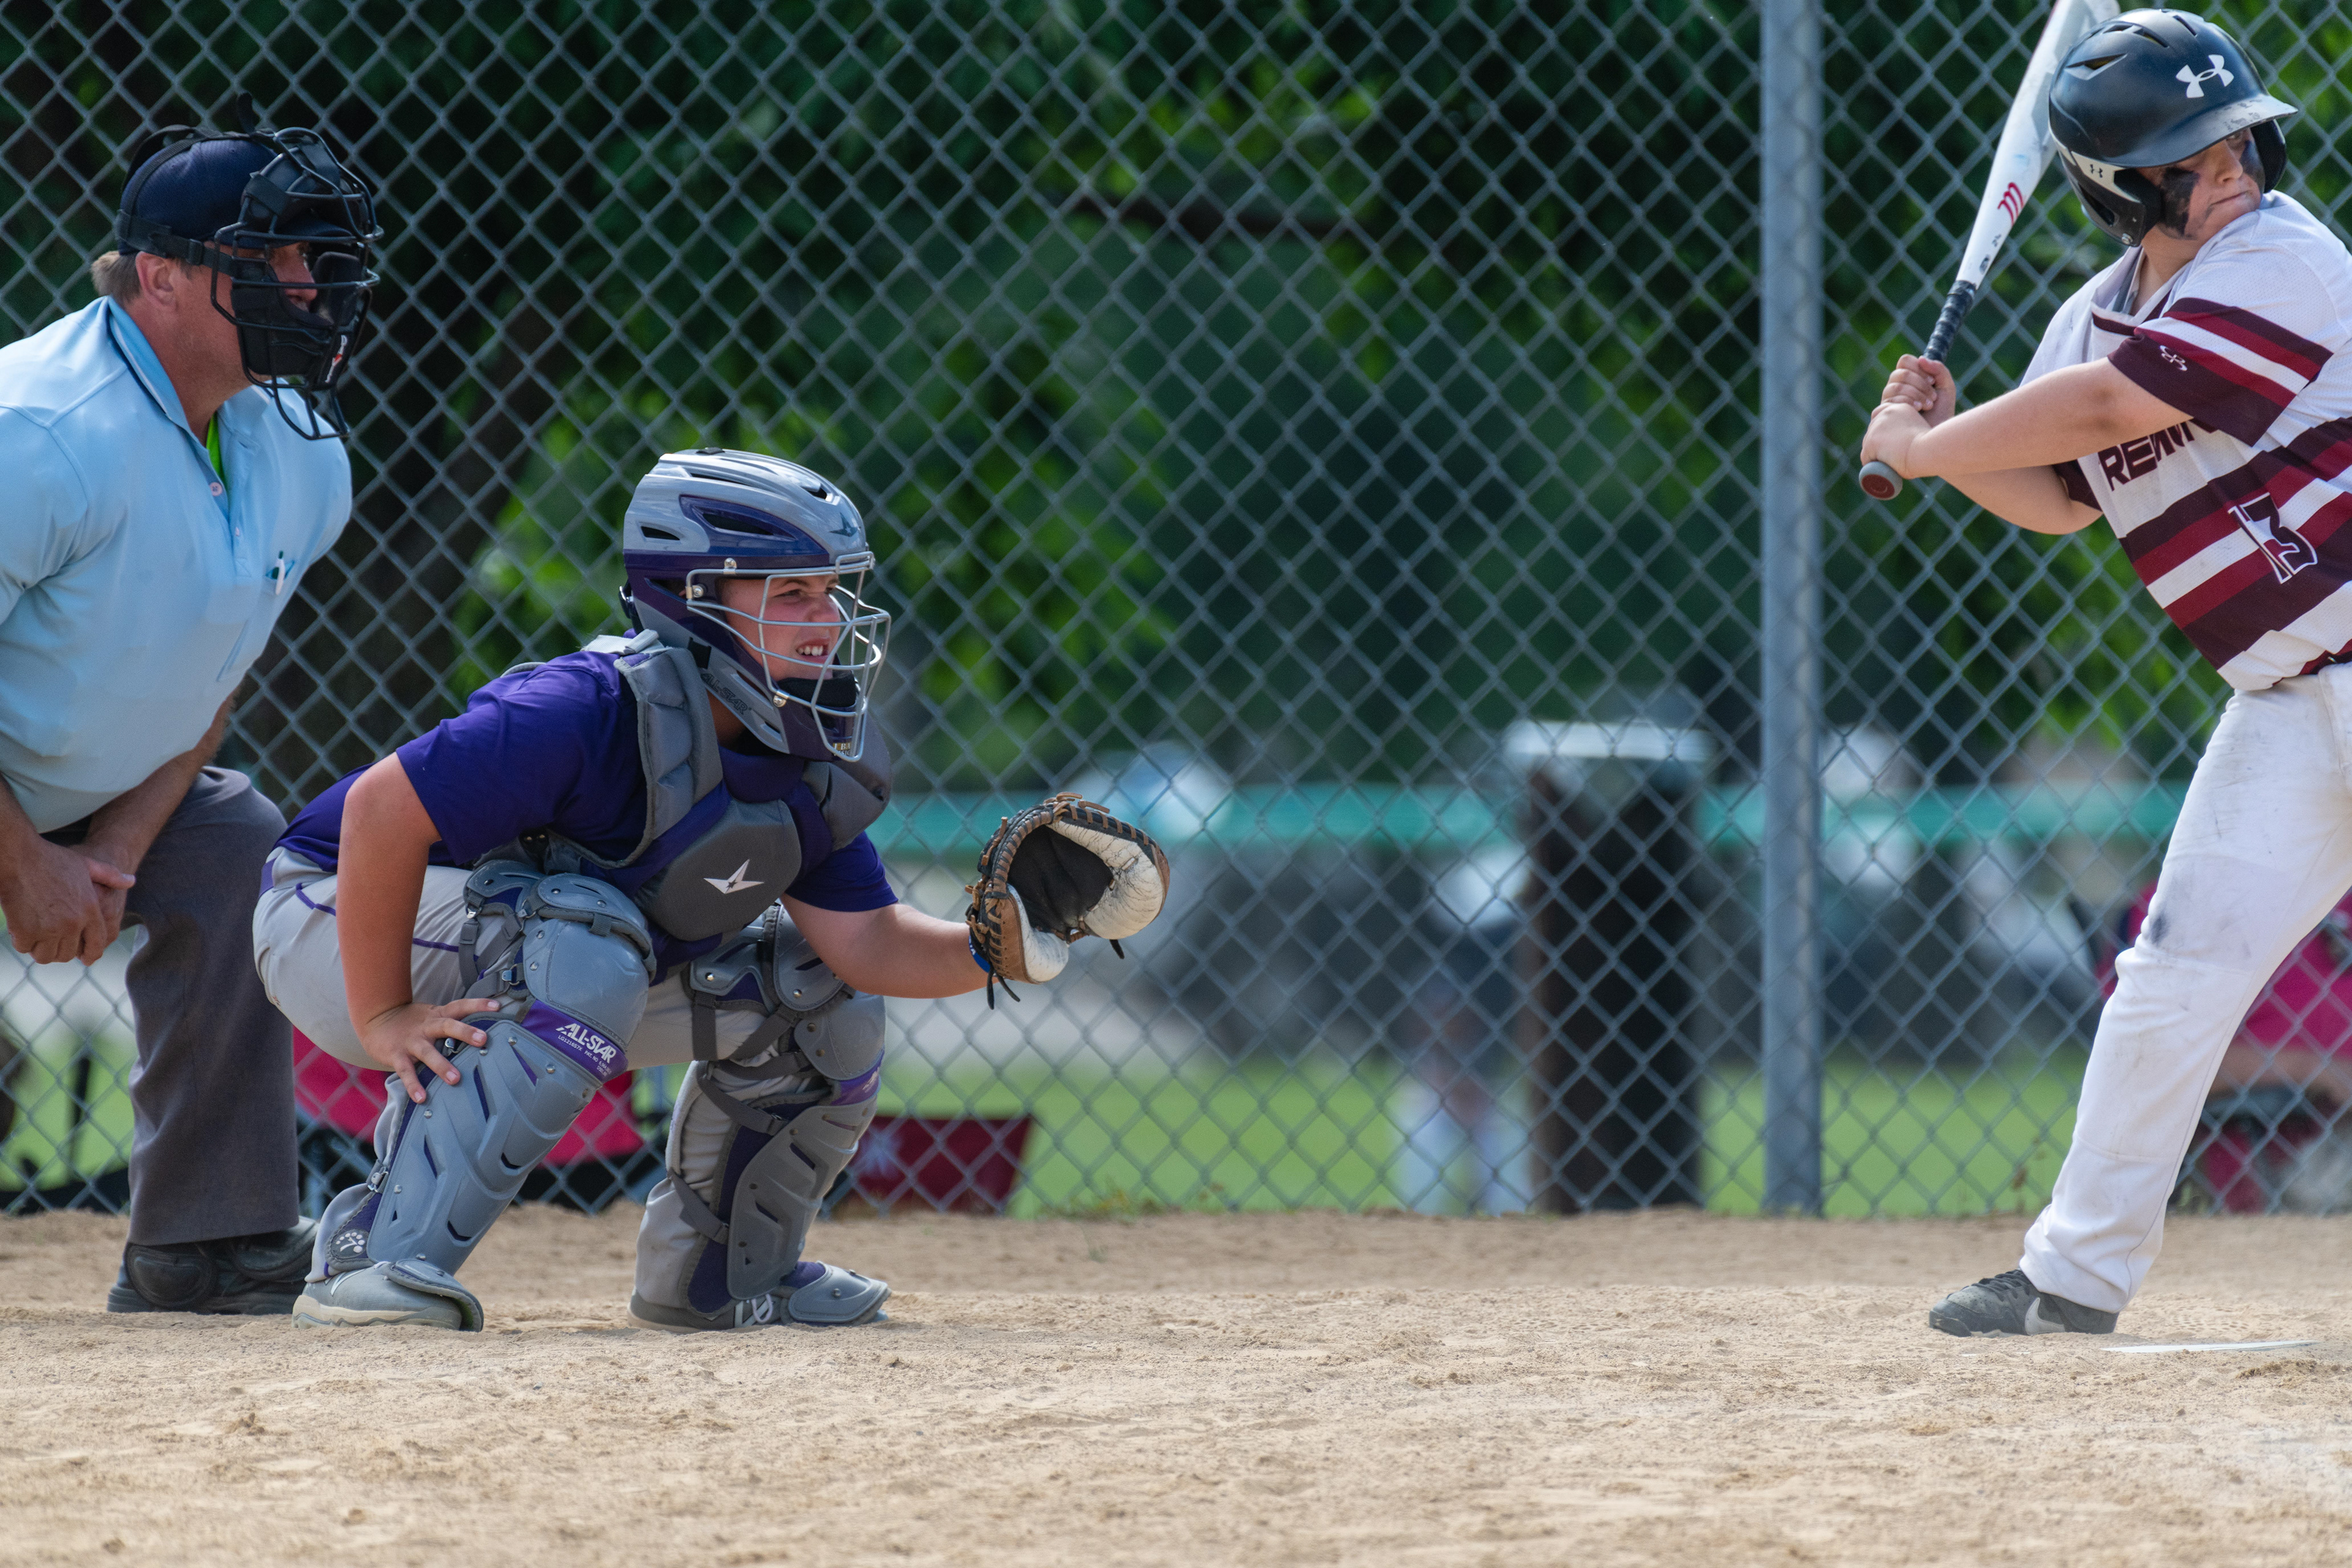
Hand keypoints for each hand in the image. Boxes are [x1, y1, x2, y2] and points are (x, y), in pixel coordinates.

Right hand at [0, 838, 136, 965]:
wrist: (19, 856)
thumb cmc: (52, 858)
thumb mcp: (87, 864)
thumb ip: (110, 876)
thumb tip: (131, 881)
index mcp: (90, 910)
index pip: (97, 943)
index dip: (91, 953)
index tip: (85, 958)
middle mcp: (72, 923)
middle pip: (68, 954)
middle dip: (61, 951)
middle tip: (52, 943)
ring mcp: (49, 929)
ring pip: (47, 956)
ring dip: (42, 950)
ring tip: (37, 940)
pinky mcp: (25, 931)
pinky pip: (25, 948)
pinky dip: (23, 943)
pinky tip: (21, 932)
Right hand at [357, 998, 503, 1103]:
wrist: (375, 1020)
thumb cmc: (412, 1022)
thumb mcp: (432, 1016)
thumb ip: (452, 1023)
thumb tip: (484, 1033)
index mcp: (438, 1015)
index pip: (460, 1006)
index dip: (478, 1005)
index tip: (497, 1006)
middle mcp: (427, 1026)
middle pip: (447, 1025)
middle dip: (465, 1032)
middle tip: (483, 1039)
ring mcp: (411, 1041)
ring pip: (428, 1052)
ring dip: (441, 1065)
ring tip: (456, 1079)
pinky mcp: (396, 1055)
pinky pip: (406, 1071)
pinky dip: (413, 1085)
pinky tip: (422, 1098)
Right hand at [1860, 355, 1956, 478]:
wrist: (1935, 442)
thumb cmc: (1941, 418)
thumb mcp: (1946, 390)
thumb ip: (1939, 371)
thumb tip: (1922, 359)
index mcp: (1908, 381)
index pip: (1904, 362)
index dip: (1918, 367)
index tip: (1932, 380)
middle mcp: (1894, 390)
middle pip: (1899, 373)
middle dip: (1919, 383)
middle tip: (1933, 397)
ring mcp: (1887, 403)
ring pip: (1894, 386)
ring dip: (1915, 393)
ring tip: (1927, 406)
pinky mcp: (1882, 416)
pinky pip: (1890, 400)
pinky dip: (1907, 403)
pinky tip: (1917, 412)